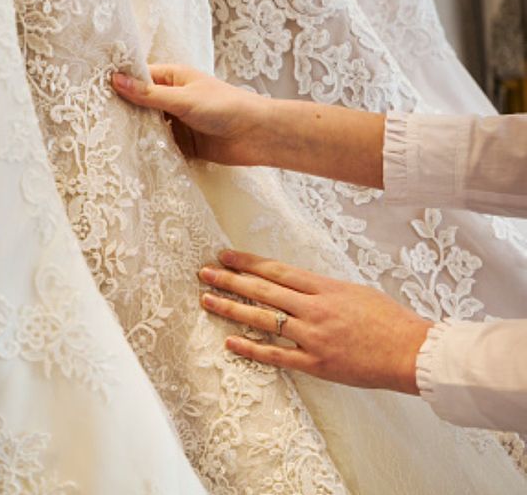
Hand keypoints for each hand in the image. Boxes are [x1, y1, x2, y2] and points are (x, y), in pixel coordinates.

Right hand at [112, 64, 386, 188]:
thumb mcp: (184, 99)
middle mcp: (172, 98)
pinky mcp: (181, 145)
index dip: (118, 83)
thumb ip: (150, 95)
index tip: (92, 91)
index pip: (138, 78)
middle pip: (139, 104)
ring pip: (147, 127)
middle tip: (91, 120)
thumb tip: (116, 81)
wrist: (257, 137)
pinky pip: (158, 147)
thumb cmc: (225, 107)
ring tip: (102, 140)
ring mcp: (176, 122)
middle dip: (121, 112)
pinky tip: (127, 157)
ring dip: (133, 134)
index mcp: (173, 78)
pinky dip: (147, 151)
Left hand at [199, 250, 431, 394]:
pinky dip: (251, 348)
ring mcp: (313, 337)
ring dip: (232, 309)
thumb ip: (323, 289)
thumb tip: (296, 285)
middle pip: (263, 291)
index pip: (277, 270)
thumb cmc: (391, 321)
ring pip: (263, 319)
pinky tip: (230, 342)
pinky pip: (276, 355)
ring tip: (207, 300)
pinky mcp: (315, 363)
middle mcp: (314, 309)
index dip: (248, 262)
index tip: (225, 255)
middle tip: (204, 273)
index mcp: (326, 288)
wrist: (413, 352)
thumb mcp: (356, 292)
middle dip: (230, 280)